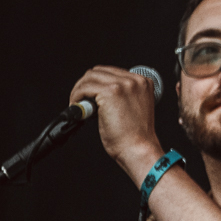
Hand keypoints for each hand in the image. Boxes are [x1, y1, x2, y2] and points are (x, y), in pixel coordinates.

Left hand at [70, 66, 162, 182]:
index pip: (112, 72)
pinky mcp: (111, 92)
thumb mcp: (134, 108)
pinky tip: (79, 107)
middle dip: (86, 84)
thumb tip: (98, 93)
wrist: (138, 148)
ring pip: (90, 77)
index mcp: (143, 83)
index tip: (90, 94)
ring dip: (79, 90)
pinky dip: (77, 96)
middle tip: (81, 100)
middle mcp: (135, 81)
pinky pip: (85, 87)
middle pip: (99, 71)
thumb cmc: (136, 135)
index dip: (97, 83)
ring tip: (78, 104)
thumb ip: (123, 95)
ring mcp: (123, 85)